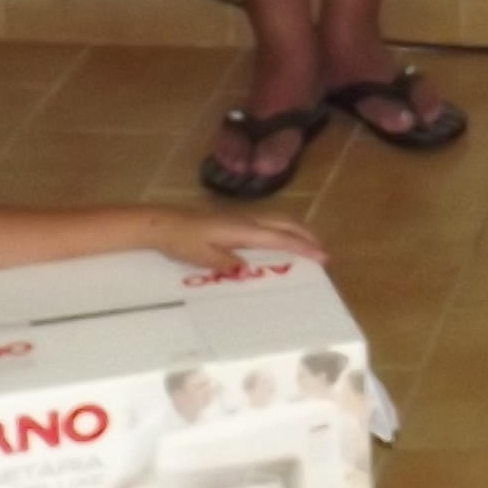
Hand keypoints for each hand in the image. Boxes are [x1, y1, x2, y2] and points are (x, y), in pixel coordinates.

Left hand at [143, 209, 324, 270]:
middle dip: (307, 235)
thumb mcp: (200, 256)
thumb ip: (225, 262)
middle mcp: (247, 219)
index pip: (280, 237)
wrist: (163, 224)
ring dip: (298, 229)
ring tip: (310, 245)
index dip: (303, 247)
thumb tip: (248, 271)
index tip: (323, 257)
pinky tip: (282, 239)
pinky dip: (284, 228)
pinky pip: (269, 221)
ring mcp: (242, 217)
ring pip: (279, 219)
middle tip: (324, 253)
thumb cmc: (182, 240)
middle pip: (286, 222)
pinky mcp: (236, 219)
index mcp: (242, 229)